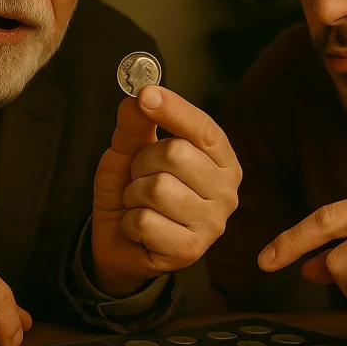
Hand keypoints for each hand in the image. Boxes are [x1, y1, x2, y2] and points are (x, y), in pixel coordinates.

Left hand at [92, 86, 241, 296]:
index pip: (203, 129)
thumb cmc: (133, 191)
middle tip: (139, 177)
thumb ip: (136, 124)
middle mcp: (226, 191)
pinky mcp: (191, 251)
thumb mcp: (130, 151)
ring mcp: (212, 224)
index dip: (174, 109)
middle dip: (142, 163)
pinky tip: (139, 229)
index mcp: (221, 160)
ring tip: (140, 204)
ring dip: (134, 195)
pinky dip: (130, 223)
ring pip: (157, 189)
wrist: (120, 242)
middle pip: (175, 154)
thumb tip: (139, 98)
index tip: (146, 94)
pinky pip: (145, 222)